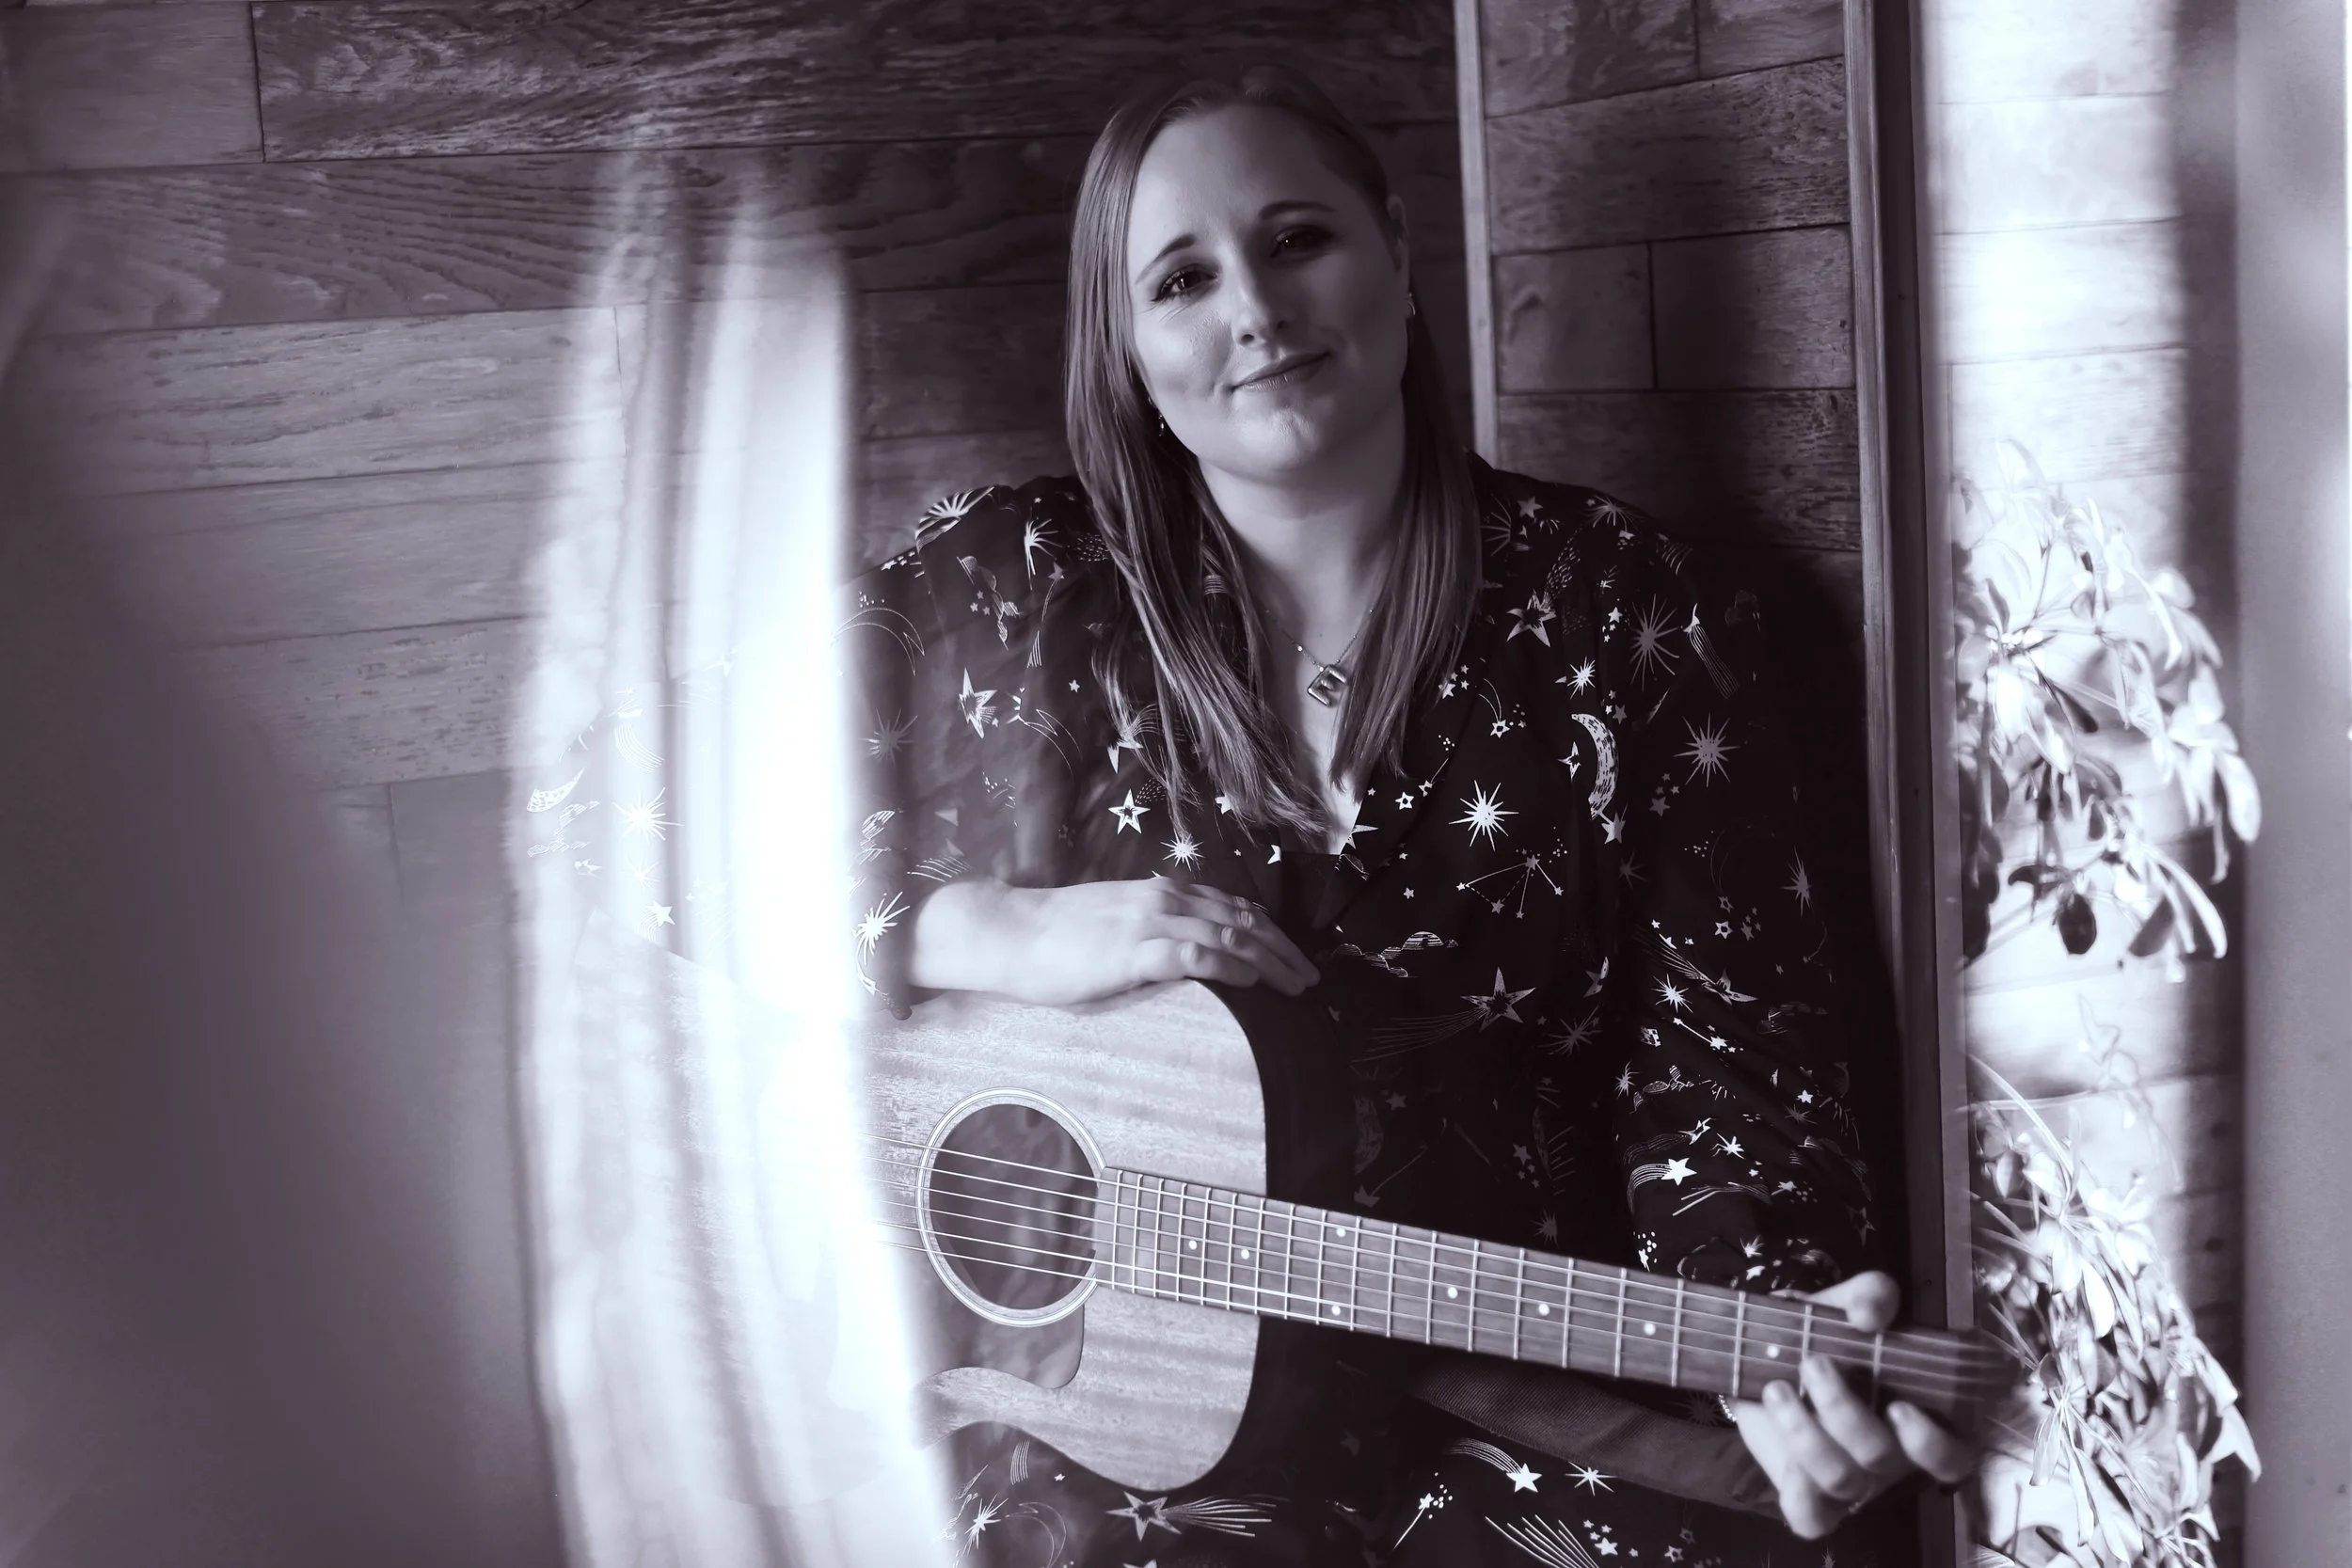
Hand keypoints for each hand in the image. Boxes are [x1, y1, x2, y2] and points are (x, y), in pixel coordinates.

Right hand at [909, 876, 1319, 1004]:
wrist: (1010, 933)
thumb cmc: (1054, 936)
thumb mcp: (1113, 923)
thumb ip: (1150, 930)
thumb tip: (1181, 953)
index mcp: (1160, 892)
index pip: (1231, 904)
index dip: (1269, 930)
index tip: (1292, 954)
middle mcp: (1164, 899)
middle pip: (1243, 919)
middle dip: (1284, 949)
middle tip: (1310, 977)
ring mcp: (1151, 923)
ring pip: (1230, 935)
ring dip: (1271, 961)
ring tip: (1296, 986)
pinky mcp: (1136, 951)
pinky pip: (1199, 955)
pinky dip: (1233, 966)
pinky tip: (1253, 982)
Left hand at [1728, 1271, 1976, 1538]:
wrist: (1765, 1353)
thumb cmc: (1824, 1335)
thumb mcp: (1847, 1305)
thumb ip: (1870, 1297)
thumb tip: (1869, 1314)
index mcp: (1918, 1419)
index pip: (1952, 1456)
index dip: (1930, 1443)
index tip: (1900, 1406)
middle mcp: (1890, 1457)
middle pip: (1881, 1457)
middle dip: (1844, 1412)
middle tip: (1814, 1364)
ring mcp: (1850, 1481)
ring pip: (1842, 1481)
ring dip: (1805, 1433)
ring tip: (1776, 1389)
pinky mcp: (1807, 1493)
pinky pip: (1810, 1517)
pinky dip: (1795, 1493)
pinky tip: (1776, 1445)